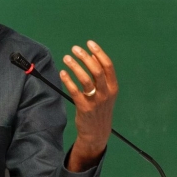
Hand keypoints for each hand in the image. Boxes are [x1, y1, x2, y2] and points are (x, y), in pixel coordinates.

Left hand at [59, 40, 117, 171]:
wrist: (97, 132)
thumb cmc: (100, 108)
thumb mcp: (106, 93)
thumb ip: (101, 77)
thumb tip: (91, 56)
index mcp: (113, 87)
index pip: (108, 66)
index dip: (99, 53)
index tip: (89, 43)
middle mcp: (106, 93)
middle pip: (96, 70)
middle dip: (85, 57)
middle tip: (75, 49)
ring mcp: (96, 101)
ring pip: (85, 80)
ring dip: (75, 66)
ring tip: (66, 58)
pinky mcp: (84, 108)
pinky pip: (75, 91)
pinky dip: (68, 80)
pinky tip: (62, 73)